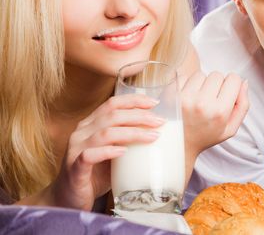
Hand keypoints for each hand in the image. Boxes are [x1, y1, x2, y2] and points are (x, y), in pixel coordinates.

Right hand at [49, 94, 163, 210]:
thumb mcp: (114, 152)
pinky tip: (124, 152)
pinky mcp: (74, 168)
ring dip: (132, 132)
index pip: (112, 103)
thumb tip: (158, 131)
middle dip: (139, 116)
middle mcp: (82, 132)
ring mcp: (76, 149)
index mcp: (91, 124)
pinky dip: (109, 151)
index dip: (134, 100)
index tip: (155, 103)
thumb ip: (128, 140)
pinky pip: (90, 155)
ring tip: (152, 137)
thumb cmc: (96, 174)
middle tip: (160, 122)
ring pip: (105, 133)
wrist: (69, 199)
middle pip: (112, 115)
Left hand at [181, 71, 248, 157]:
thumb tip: (244, 82)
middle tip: (211, 98)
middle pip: (217, 75)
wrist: (178, 146)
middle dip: (216, 84)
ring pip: (200, 74)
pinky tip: (187, 98)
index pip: (233, 79)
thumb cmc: (206, 136)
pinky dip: (187, 85)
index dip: (232, 85)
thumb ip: (243, 105)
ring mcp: (184, 97)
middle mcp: (202, 103)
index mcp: (219, 112)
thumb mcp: (231, 128)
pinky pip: (185, 77)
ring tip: (198, 99)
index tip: (226, 93)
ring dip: (201, 83)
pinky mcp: (170, 94)